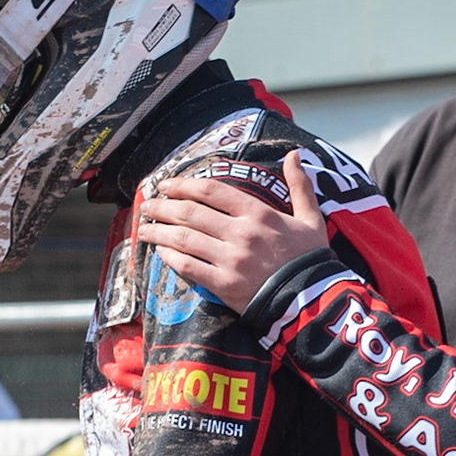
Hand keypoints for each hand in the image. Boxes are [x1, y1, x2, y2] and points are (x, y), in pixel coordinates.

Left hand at [136, 150, 328, 312]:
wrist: (312, 301)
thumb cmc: (310, 259)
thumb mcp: (311, 218)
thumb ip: (300, 186)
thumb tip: (293, 155)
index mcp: (259, 214)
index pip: (211, 191)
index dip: (183, 185)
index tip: (166, 185)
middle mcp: (241, 233)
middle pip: (190, 213)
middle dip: (163, 207)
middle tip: (148, 205)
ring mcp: (230, 260)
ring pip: (184, 239)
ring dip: (159, 231)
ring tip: (144, 228)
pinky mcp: (224, 285)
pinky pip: (189, 267)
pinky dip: (171, 258)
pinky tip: (161, 252)